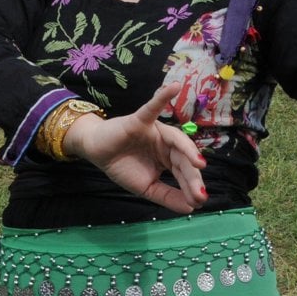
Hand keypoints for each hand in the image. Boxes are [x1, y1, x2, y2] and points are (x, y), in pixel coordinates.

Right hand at [61, 83, 207, 214]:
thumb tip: (191, 208)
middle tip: (200, 193)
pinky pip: (153, 108)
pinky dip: (163, 97)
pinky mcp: (140, 120)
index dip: (192, 186)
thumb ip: (167, 196)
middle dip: (192, 176)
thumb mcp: (146, 187)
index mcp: (168, 158)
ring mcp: (155, 130)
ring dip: (188, 150)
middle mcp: (166, 143)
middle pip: (183, 158)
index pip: (184, 172)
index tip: (200, 202)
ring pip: (176, 140)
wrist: (95, 152)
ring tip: (199, 163)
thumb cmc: (122, 166)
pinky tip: (175, 88)